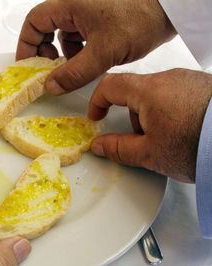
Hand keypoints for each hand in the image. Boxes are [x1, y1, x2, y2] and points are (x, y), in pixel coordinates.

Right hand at [16, 0, 175, 94]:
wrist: (172, 10)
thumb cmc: (140, 19)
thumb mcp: (103, 52)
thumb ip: (74, 73)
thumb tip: (51, 86)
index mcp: (69, 5)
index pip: (34, 23)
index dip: (26, 45)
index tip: (28, 66)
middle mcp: (74, 5)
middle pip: (45, 28)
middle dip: (45, 51)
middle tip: (49, 70)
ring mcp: (87, 11)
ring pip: (63, 34)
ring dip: (64, 54)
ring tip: (74, 68)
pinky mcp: (98, 18)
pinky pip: (78, 35)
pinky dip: (79, 50)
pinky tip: (89, 60)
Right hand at [88, 69, 211, 182]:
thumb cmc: (198, 144)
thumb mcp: (150, 154)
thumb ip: (119, 148)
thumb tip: (100, 145)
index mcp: (148, 90)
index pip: (110, 85)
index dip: (97, 101)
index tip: (98, 116)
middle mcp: (169, 78)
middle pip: (136, 91)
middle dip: (133, 116)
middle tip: (144, 139)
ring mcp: (189, 80)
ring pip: (158, 94)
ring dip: (154, 115)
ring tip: (171, 139)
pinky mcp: (205, 86)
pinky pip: (178, 95)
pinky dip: (174, 111)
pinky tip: (186, 130)